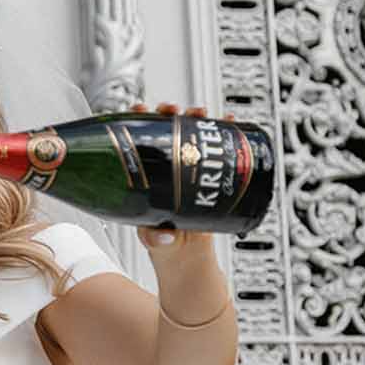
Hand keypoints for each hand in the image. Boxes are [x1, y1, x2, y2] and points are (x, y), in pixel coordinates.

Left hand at [128, 102, 230, 261]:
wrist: (188, 255)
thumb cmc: (163, 244)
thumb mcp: (156, 241)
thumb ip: (156, 239)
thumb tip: (164, 236)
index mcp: (143, 177)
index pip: (135, 141)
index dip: (136, 121)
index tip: (139, 109)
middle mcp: (162, 168)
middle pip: (162, 131)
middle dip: (167, 113)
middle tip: (173, 110)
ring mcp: (185, 169)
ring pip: (188, 135)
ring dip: (195, 118)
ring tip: (200, 113)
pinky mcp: (206, 174)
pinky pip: (215, 149)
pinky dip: (225, 132)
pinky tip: (229, 122)